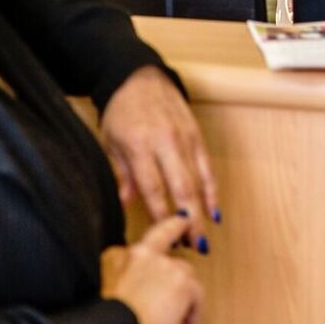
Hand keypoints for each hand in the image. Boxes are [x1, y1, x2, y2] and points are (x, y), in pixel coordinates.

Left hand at [100, 66, 218, 245]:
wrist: (139, 76)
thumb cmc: (120, 110)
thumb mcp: (110, 141)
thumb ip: (120, 174)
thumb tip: (125, 205)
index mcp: (139, 145)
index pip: (153, 189)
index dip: (161, 217)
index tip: (164, 240)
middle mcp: (165, 141)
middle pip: (182, 188)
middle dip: (188, 221)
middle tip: (191, 247)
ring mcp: (184, 137)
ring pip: (198, 180)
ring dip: (202, 211)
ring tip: (201, 239)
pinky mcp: (196, 133)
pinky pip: (207, 166)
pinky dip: (212, 190)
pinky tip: (214, 211)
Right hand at [101, 216, 203, 323]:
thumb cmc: (114, 313)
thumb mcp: (114, 283)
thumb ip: (128, 269)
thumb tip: (135, 273)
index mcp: (136, 254)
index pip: (161, 232)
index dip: (175, 223)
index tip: (184, 218)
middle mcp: (154, 256)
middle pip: (177, 261)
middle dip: (177, 282)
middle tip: (174, 299)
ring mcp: (169, 267)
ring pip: (188, 276)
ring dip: (185, 295)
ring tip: (178, 313)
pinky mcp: (183, 284)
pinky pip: (198, 294)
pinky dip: (195, 308)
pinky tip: (188, 319)